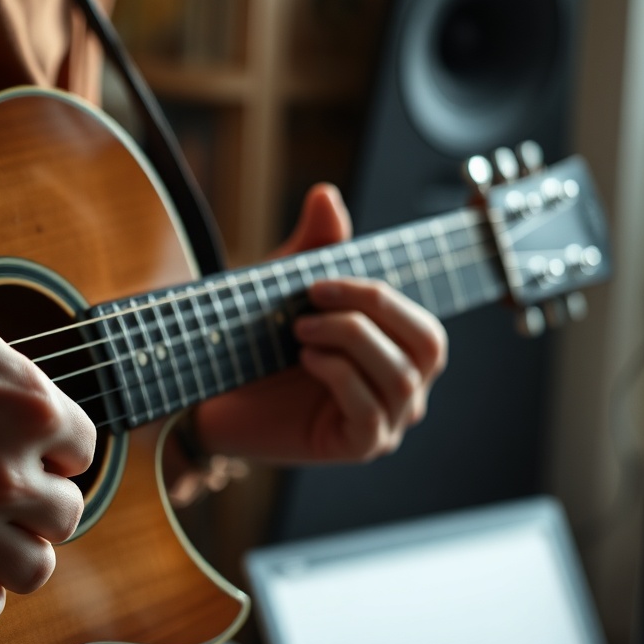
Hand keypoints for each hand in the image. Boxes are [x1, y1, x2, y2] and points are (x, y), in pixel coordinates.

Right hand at [0, 112, 93, 628]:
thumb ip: (4, 367)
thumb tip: (10, 384)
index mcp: (32, 407)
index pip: (84, 450)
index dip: (60, 450)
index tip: (38, 451)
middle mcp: (7, 468)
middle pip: (67, 514)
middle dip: (44, 502)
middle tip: (16, 492)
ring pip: (33, 569)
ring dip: (23, 553)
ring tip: (0, 537)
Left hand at [195, 184, 446, 463]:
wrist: (213, 399)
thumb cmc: (257, 348)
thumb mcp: (287, 289)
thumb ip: (314, 246)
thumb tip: (326, 195)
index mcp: (399, 353)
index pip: (424, 324)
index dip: (380, 296)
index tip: (318, 281)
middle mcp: (404, 392)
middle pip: (429, 347)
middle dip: (373, 311)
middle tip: (312, 301)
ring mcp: (386, 425)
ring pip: (401, 378)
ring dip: (349, 341)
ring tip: (299, 331)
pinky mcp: (360, 448)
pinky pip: (372, 413)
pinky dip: (340, 376)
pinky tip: (306, 359)